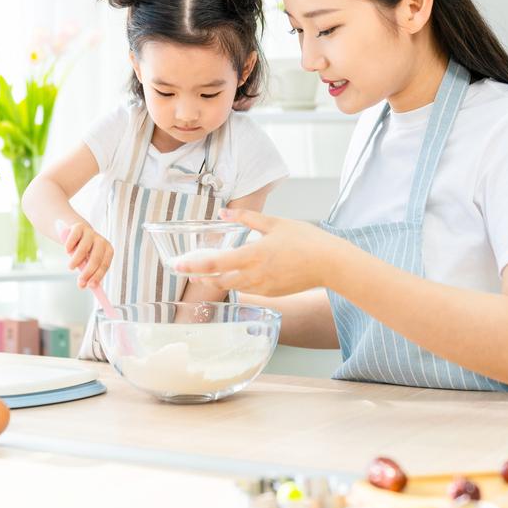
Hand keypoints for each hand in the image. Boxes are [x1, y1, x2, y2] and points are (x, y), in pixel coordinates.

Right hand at [60, 221, 113, 289]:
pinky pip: (74, 238)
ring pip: (84, 249)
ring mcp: (90, 233)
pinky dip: (70, 246)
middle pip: (96, 258)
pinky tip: (67, 251)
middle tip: (80, 282)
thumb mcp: (87, 263)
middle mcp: (101, 241)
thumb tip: (82, 286)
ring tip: (71, 267)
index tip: (90, 286)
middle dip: (87, 272)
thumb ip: (86, 274)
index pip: (104, 265)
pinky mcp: (79, 227)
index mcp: (108, 250)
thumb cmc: (84, 252)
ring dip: (76, 260)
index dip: (98, 276)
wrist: (77, 233)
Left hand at [175, 208, 344, 296]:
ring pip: (231, 287)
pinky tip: (236, 273)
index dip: (194, 266)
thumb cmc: (306, 240)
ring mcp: (262, 287)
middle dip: (201, 276)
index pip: (216, 264)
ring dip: (217, 280)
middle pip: (218, 281)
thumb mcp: (275, 223)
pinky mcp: (270, 294)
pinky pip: (246, 289)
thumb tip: (224, 213)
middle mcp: (254, 275)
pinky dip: (236, 282)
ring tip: (208, 271)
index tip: (178, 265)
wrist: (330, 264)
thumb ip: (247, 219)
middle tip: (188, 269)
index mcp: (253, 255)